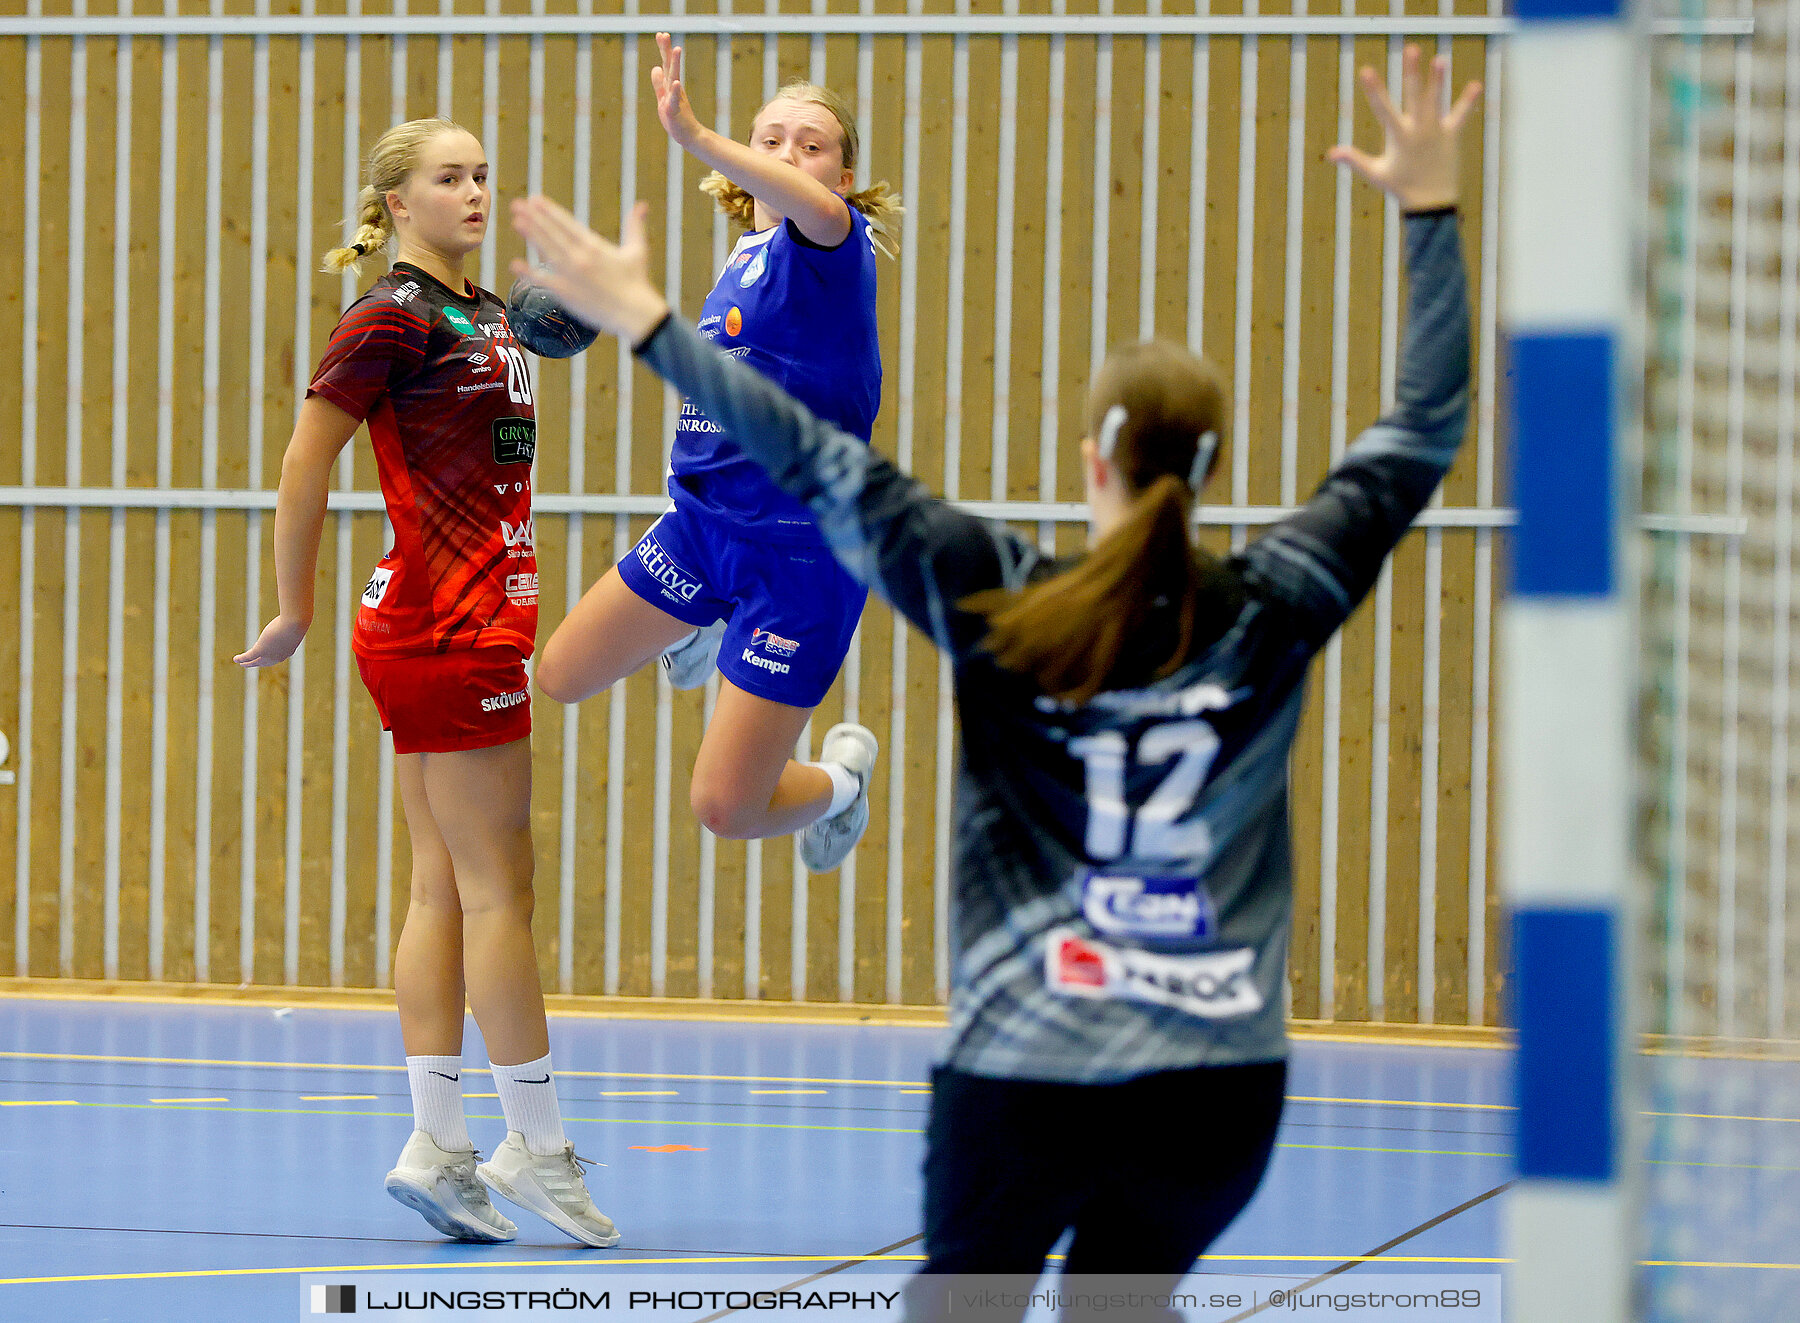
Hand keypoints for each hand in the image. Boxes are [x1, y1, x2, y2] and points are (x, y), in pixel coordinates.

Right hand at [235, 615, 307, 668]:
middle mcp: (279, 656)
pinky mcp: (260, 650)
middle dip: (257, 663)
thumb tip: (291, 616)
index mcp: (288, 651)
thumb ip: (291, 623)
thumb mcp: (293, 624)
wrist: (294, 625)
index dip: (270, 658)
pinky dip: (241, 659)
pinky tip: (235, 659)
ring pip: (256, 661)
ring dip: (247, 663)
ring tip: (242, 663)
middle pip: (266, 662)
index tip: (264, 658)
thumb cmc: (296, 621)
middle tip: (250, 664)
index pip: (277, 656)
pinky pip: (248, 656)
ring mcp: (270, 655)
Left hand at [510, 196, 671, 345]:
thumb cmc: (637, 283)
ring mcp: (571, 275)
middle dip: (534, 217)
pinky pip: (543, 281)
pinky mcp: (566, 293)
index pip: (567, 223)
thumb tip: (642, 205)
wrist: (635, 315)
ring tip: (516, 221)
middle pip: (552, 233)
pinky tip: (515, 264)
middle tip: (518, 205)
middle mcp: (580, 257)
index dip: (550, 211)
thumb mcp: (637, 251)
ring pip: (546, 251)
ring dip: (530, 235)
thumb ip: (635, 226)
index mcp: (595, 245)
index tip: (536, 199)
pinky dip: (528, 273)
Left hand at [650, 32, 705, 151]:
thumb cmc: (676, 117)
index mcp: (670, 85)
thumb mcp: (663, 98)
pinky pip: (674, 99)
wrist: (688, 135)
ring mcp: (674, 98)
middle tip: (664, 34)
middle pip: (669, 66)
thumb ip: (659, 83)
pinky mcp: (674, 110)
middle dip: (666, 50)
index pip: (666, 63)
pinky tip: (675, 82)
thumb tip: (655, 67)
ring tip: (677, 49)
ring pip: (674, 78)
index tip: (661, 34)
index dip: (663, 49)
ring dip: (675, 64)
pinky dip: (675, 90)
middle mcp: (673, 88)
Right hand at [1327, 45, 1480, 211]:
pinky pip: (1461, 115)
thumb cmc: (1401, 187)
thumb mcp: (1375, 173)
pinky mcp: (1452, 135)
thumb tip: (1331, 154)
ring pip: (1436, 100)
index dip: (1373, 89)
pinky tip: (1477, 85)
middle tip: (1411, 49)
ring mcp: (1436, 131)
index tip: (1365, 71)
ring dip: (1438, 79)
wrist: (1431, 202)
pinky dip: (1468, 101)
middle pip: (1413, 95)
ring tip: (1441, 59)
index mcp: (1398, 136)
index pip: (1382, 108)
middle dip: (1411, 72)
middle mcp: (1418, 129)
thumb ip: (1354, 160)